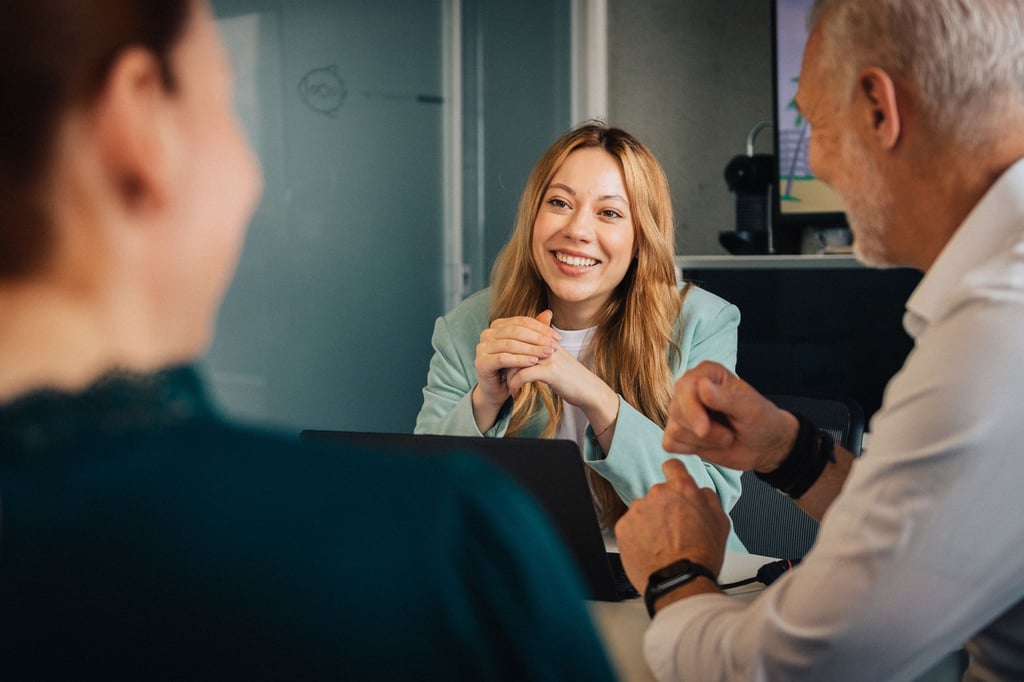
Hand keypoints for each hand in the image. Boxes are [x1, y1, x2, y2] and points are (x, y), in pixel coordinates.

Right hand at [472, 311, 559, 425]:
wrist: (498, 390)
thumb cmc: (513, 367)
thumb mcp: (526, 348)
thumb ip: (535, 332)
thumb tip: (549, 313)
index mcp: (497, 326)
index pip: (522, 322)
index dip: (541, 328)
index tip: (557, 337)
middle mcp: (487, 334)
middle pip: (516, 331)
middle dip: (537, 339)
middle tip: (553, 346)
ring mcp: (482, 347)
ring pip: (510, 345)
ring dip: (531, 349)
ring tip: (546, 354)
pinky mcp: (481, 362)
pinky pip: (503, 358)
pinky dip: (519, 360)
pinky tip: (533, 362)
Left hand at [503, 333, 619, 439]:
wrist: (589, 389)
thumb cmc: (569, 376)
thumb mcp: (553, 358)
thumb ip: (536, 351)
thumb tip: (517, 351)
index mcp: (546, 338)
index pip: (518, 334)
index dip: (506, 347)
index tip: (498, 359)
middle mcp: (547, 344)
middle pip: (515, 345)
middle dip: (504, 360)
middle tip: (498, 372)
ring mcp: (549, 356)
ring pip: (517, 360)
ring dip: (508, 374)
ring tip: (505, 383)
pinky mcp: (551, 371)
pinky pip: (524, 374)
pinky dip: (515, 383)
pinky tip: (513, 391)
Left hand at [615, 459, 730, 592]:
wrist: (679, 582)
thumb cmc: (701, 556)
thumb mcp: (720, 522)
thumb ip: (708, 498)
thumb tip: (699, 491)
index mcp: (682, 489)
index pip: (672, 466)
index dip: (674, 475)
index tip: (673, 485)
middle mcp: (657, 494)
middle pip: (659, 494)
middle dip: (665, 508)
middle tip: (675, 530)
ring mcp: (637, 510)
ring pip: (644, 511)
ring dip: (650, 522)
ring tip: (663, 544)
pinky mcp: (623, 526)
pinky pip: (630, 526)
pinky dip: (637, 536)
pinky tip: (651, 549)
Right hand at [662, 361, 797, 472]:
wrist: (765, 446)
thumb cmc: (761, 421)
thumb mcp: (750, 409)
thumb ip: (726, 399)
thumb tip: (701, 385)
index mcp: (707, 374)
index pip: (685, 387)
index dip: (691, 409)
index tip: (704, 429)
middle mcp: (690, 389)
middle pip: (677, 410)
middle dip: (704, 431)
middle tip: (729, 436)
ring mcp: (682, 411)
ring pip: (674, 430)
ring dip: (702, 442)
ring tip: (724, 438)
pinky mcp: (679, 432)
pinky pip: (670, 443)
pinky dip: (689, 449)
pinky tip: (708, 446)